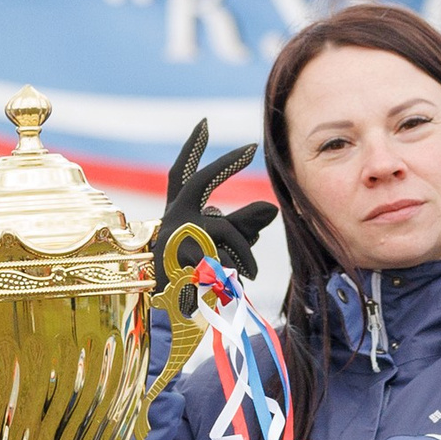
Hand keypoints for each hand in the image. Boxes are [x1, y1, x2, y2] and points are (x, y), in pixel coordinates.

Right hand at [159, 120, 275, 282]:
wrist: (167, 316)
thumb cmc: (196, 278)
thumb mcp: (219, 248)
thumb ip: (244, 225)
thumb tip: (273, 208)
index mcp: (177, 214)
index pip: (180, 174)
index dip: (191, 149)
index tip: (204, 123)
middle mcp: (171, 220)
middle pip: (201, 184)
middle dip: (223, 163)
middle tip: (252, 147)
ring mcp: (174, 238)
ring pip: (223, 229)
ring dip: (244, 251)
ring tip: (251, 272)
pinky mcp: (182, 260)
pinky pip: (222, 257)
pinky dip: (234, 271)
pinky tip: (233, 285)